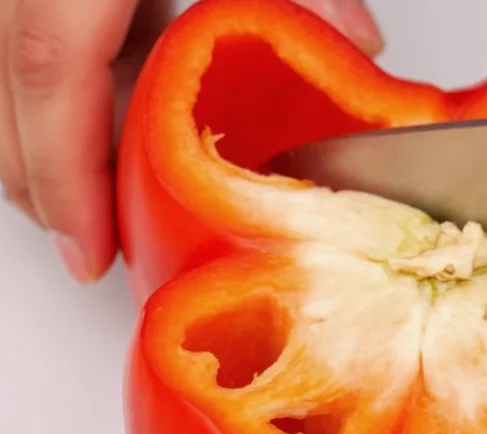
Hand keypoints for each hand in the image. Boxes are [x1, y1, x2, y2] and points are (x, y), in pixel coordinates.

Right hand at [0, 0, 381, 282]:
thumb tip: (361, 43)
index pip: (50, 70)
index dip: (63, 176)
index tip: (85, 253)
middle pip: (12, 93)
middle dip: (49, 182)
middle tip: (95, 248)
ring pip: (15, 73)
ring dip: (60, 140)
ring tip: (111, 201)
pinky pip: (37, 38)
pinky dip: (75, 86)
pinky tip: (122, 110)